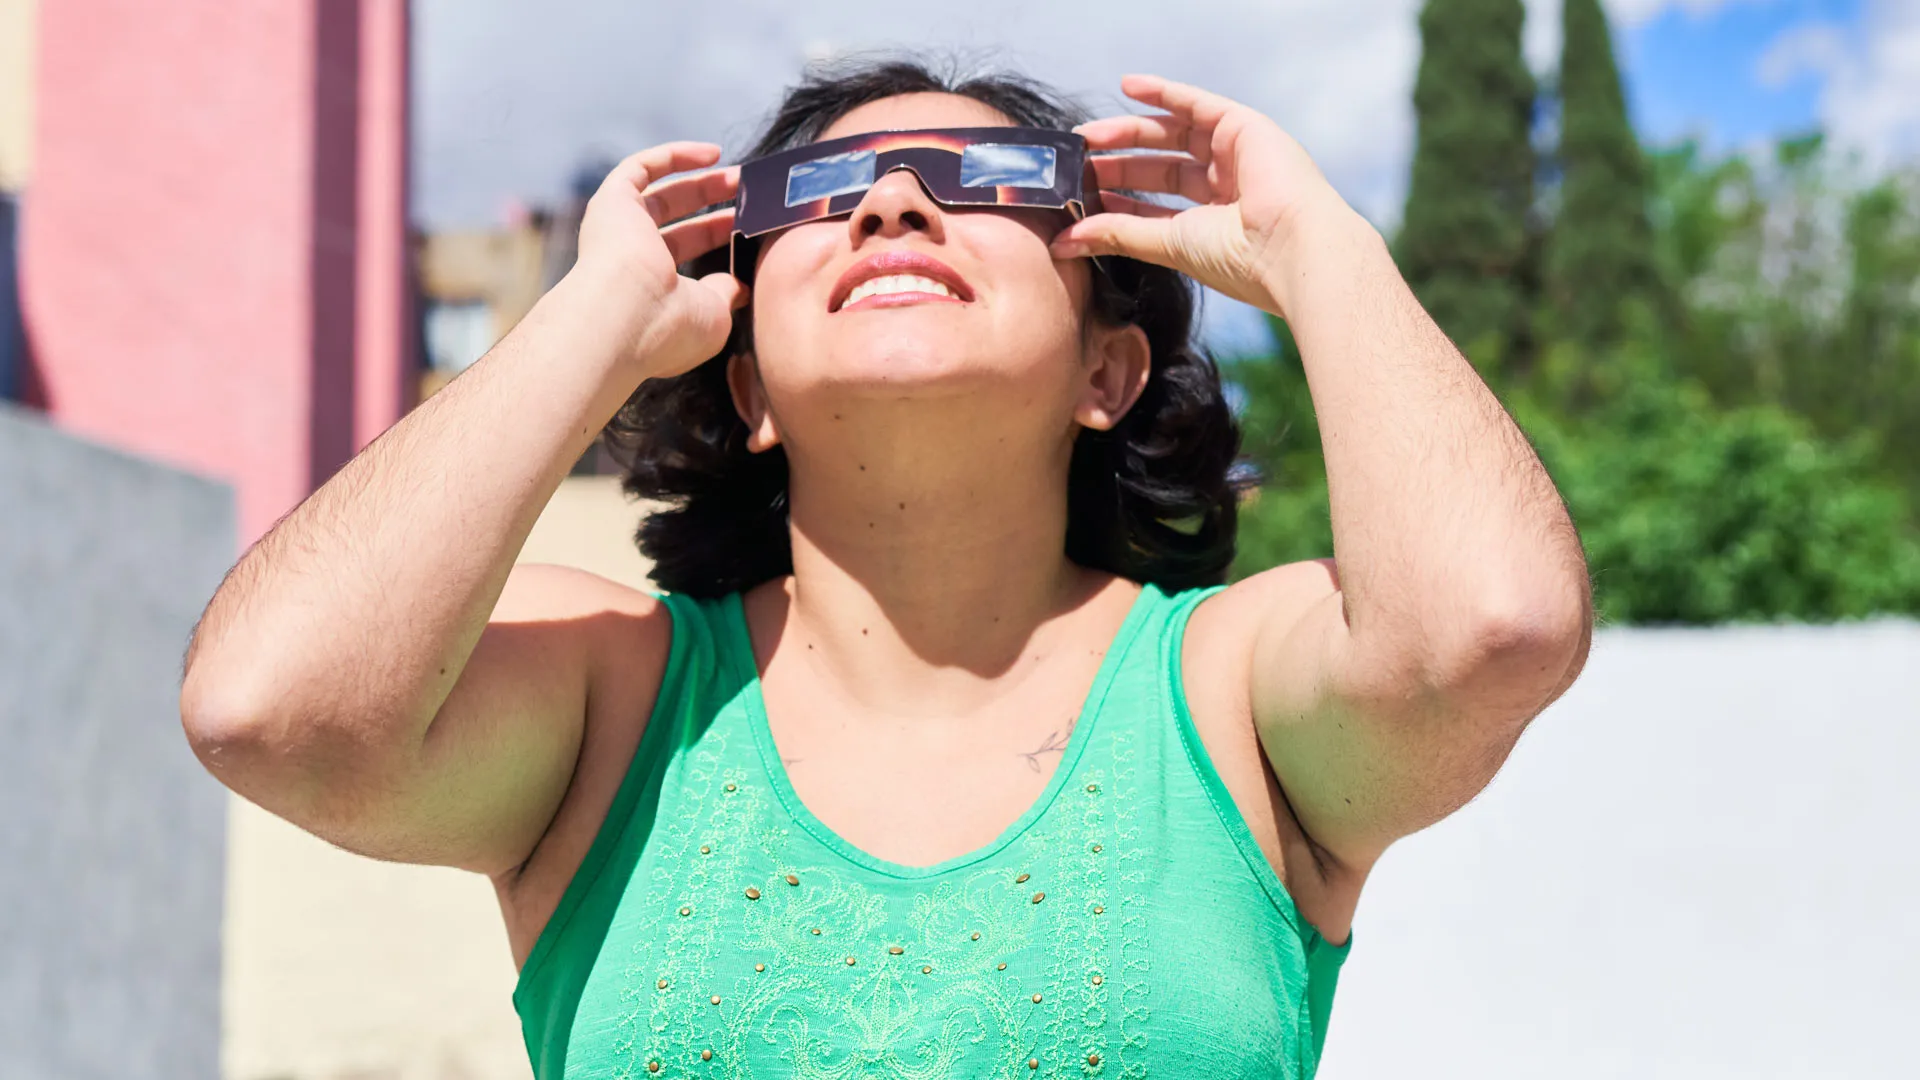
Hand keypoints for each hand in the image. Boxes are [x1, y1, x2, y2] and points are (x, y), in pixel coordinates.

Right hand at [568, 141, 747, 377]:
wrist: (627, 317)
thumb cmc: (670, 326)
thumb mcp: (714, 315)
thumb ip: (725, 293)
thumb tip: (740, 287)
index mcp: (650, 287)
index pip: (685, 250)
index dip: (718, 233)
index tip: (749, 222)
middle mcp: (629, 257)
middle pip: (677, 219)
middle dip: (714, 203)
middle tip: (749, 192)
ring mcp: (618, 227)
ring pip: (662, 192)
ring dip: (702, 180)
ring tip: (741, 175)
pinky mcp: (612, 202)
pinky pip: (641, 167)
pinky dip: (675, 156)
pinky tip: (713, 154)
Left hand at [1051, 75, 1363, 318]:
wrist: (1290, 247)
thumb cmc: (1239, 259)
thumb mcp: (1167, 245)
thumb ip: (1117, 235)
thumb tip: (1064, 243)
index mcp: (1215, 223)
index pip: (1156, 204)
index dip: (1117, 196)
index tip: (1078, 195)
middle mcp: (1228, 187)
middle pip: (1160, 168)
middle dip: (1115, 164)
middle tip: (1074, 163)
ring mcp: (1237, 155)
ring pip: (1173, 136)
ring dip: (1127, 132)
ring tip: (1086, 136)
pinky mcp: (1244, 127)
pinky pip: (1196, 103)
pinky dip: (1163, 92)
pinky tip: (1127, 86)